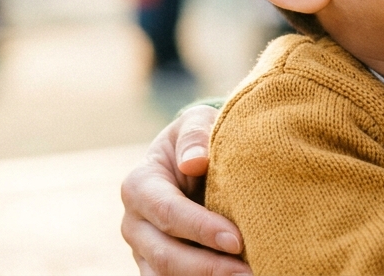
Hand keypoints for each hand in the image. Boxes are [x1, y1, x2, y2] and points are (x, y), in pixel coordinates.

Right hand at [120, 106, 249, 275]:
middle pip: (165, 255)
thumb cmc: (197, 141)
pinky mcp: (157, 269)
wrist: (191, 163)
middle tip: (249, 272)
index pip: (168, 213)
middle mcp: (134, 224)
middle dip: (208, 267)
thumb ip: (196, 135)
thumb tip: (195, 162)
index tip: (236, 240)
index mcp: (139, 186)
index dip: (201, 229)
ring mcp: (142, 251)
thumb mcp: (196, 123)